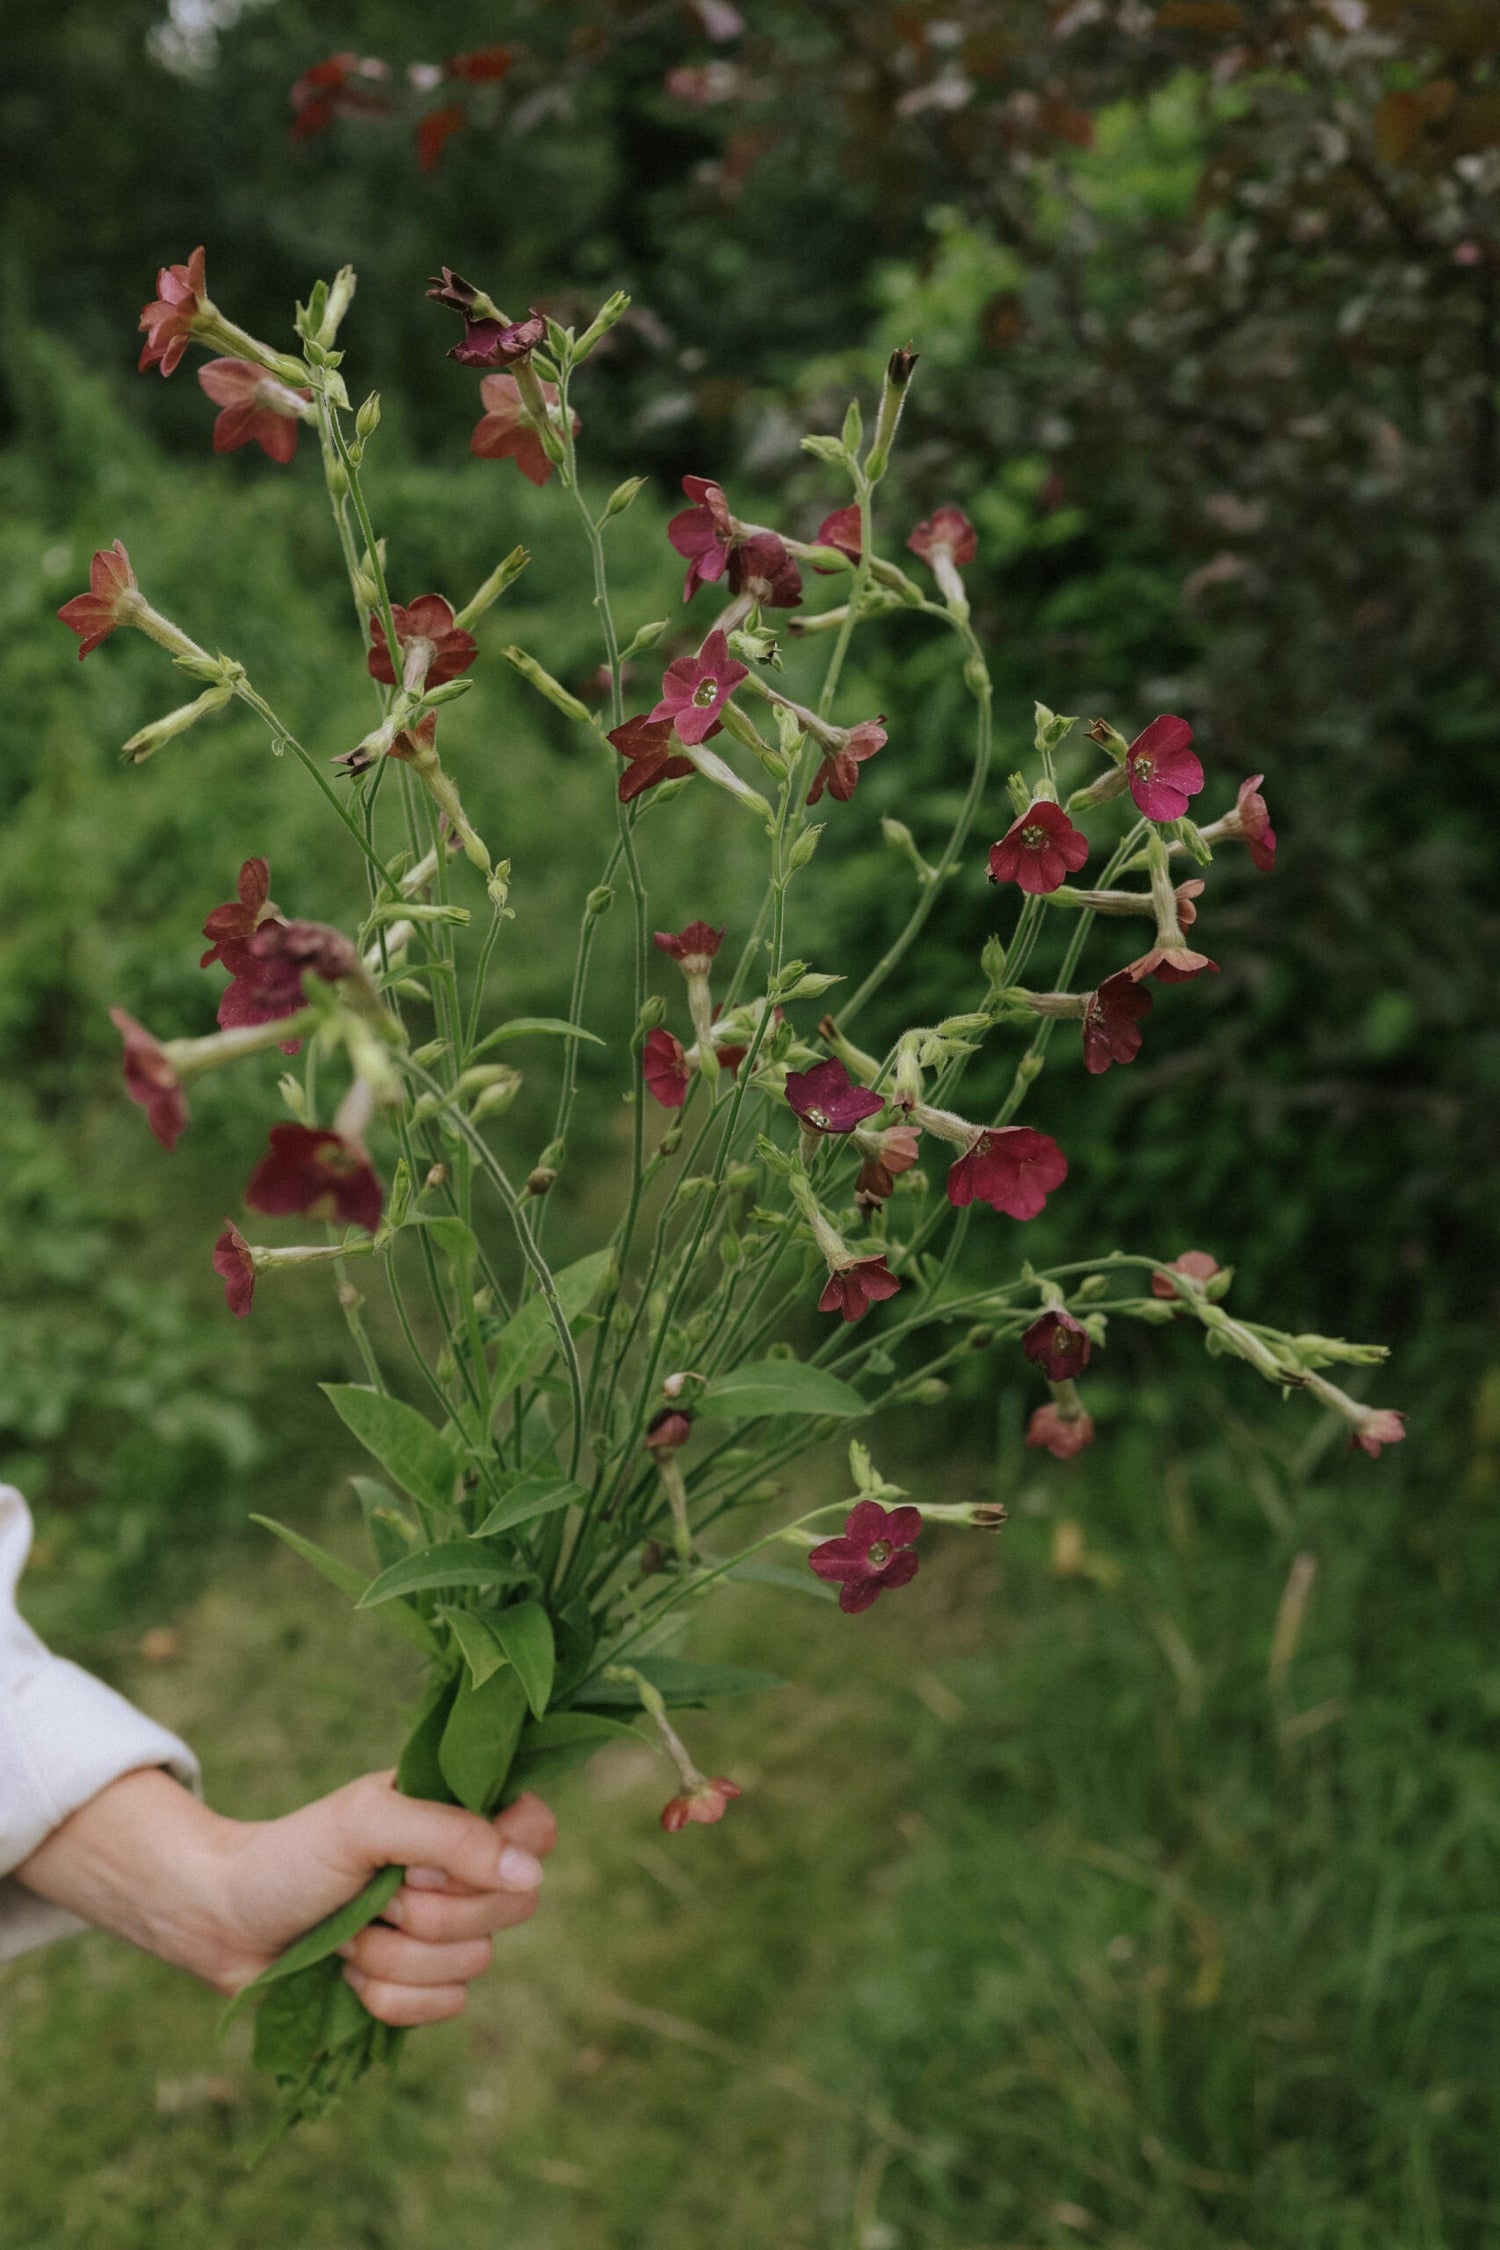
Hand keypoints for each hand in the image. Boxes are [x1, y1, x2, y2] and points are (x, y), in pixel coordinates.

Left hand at [217, 1770, 557, 2025]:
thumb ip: (450, 1835)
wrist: (224, 1923)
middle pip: (511, 1908)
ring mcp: (444, 1931)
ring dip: (395, 1955)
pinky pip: (446, 2007)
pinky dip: (387, 1996)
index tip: (427, 1860)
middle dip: (428, 1912)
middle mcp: (462, 1871)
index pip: (536, 1831)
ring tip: (349, 1931)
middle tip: (375, 1893)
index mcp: (457, 1813)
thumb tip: (530, 1872)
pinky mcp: (421, 1985)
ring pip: (474, 1964)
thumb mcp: (367, 1822)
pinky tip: (350, 1973)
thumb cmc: (292, 1856)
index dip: (495, 1856)